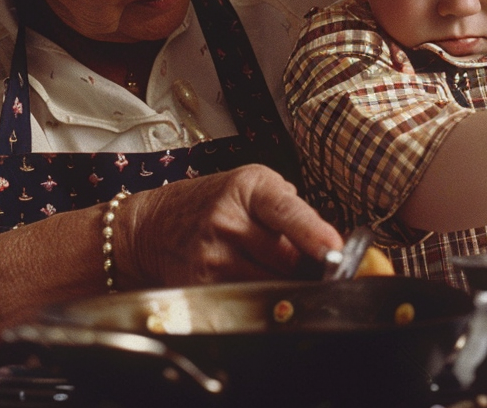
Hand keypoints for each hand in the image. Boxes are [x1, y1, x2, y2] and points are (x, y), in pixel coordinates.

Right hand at [117, 164, 343, 286]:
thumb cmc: (208, 204)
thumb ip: (289, 211)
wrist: (151, 227)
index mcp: (247, 188)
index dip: (314, 233)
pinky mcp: (202, 284)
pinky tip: (246, 278)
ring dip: (282, 283)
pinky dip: (258, 296)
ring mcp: (212, 254)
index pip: (286, 211)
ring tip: (269, 268)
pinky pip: (248, 298)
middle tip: (311, 267)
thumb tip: (331, 246)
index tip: (335, 249)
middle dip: (306, 267)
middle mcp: (227, 219)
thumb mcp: (249, 188)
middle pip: (287, 258)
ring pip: (271, 283)